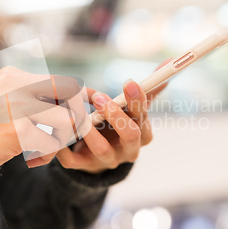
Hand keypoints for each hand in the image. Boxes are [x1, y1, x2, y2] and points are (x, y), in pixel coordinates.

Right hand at [0, 67, 89, 170]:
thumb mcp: (3, 100)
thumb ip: (32, 97)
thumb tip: (74, 96)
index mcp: (14, 76)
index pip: (60, 81)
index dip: (79, 97)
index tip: (86, 110)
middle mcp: (17, 85)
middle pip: (71, 94)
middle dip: (77, 116)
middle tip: (69, 134)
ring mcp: (17, 106)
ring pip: (66, 121)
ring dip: (61, 140)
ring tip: (44, 151)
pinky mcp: (18, 130)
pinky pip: (52, 143)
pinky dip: (47, 155)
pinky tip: (31, 161)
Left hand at [27, 59, 171, 172]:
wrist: (98, 156)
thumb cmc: (119, 125)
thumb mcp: (134, 108)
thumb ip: (150, 88)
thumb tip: (170, 61)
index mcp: (142, 133)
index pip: (145, 118)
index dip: (138, 101)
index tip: (129, 82)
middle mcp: (129, 149)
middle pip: (130, 136)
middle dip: (116, 116)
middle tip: (100, 97)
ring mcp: (108, 160)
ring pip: (103, 150)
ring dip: (91, 132)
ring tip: (78, 114)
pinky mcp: (85, 167)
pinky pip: (74, 162)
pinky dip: (64, 149)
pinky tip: (57, 132)